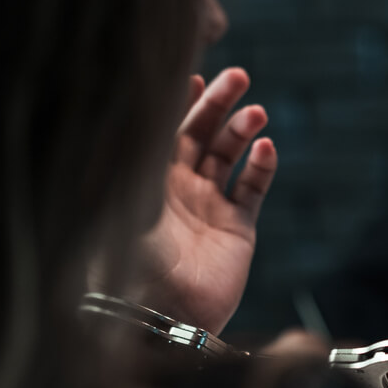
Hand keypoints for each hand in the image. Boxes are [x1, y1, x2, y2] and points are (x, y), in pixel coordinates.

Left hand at [124, 68, 276, 333]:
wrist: (156, 314)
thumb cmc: (127, 257)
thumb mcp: (122, 196)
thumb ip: (133, 149)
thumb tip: (135, 95)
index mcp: (144, 179)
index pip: (165, 127)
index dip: (181, 100)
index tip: (194, 73)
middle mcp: (176, 189)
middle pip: (201, 133)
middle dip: (219, 103)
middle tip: (238, 76)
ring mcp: (208, 208)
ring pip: (229, 156)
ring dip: (242, 130)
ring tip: (255, 114)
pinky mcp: (237, 231)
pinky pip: (253, 189)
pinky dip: (262, 166)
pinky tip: (266, 147)